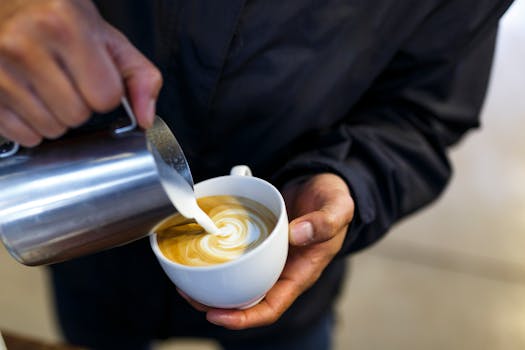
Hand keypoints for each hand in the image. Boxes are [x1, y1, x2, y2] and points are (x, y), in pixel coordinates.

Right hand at [0, 0, 161, 146]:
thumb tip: (145, 118)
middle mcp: (25, 44)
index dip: (105, 92)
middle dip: (80, 105)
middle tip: (68, 80)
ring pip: (50, 129)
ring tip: (47, 87)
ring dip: (56, 117)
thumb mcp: (106, 36)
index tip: (93, 77)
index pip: (105, 96)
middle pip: (76, 116)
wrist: (9, 3)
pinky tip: (29, 98)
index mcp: (65, 26)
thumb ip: (137, 75)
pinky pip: (21, 135)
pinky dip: (31, 126)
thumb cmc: (57, 18)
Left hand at [180, 173, 354, 328]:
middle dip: (216, 304)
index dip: (244, 318)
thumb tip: (296, 235)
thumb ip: (324, 222)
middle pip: (246, 299)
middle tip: (188, 292)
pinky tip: (198, 251)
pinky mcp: (258, 241)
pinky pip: (235, 255)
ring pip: (237, 279)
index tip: (217, 315)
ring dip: (211, 283)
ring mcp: (267, 256)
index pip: (271, 308)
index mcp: (300, 273)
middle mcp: (281, 270)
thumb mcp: (338, 209)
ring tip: (185, 279)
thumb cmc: (334, 200)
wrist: (324, 183)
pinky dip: (216, 256)